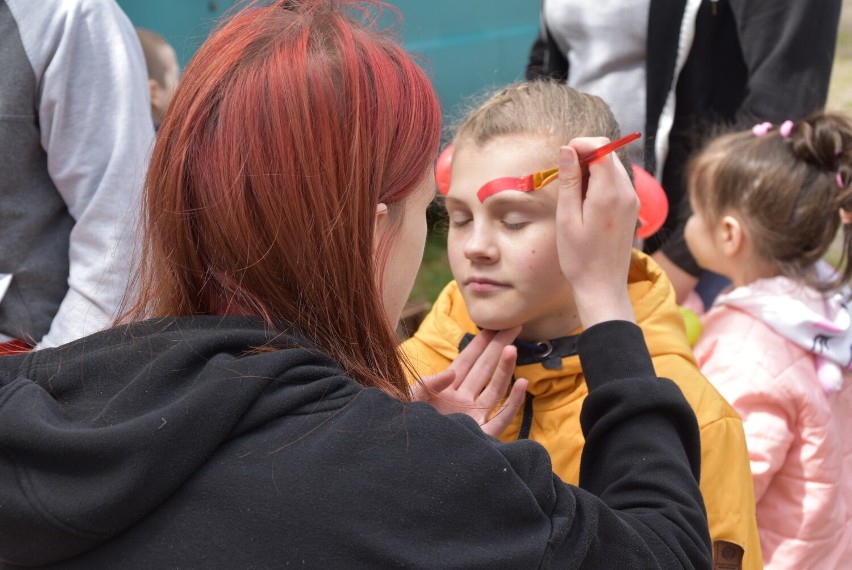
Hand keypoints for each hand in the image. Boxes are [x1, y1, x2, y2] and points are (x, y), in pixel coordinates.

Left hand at [411, 328, 528, 436]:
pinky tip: (522, 383)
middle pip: (486, 368)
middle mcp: (464, 399)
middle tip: (515, 327)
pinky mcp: (482, 435)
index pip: (468, 359)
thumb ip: (428, 383)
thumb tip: (451, 374)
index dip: (482, 342)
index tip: (496, 325)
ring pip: (495, 388)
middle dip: (499, 347)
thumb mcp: (410, 400)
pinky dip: (513, 401)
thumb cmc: (408, 427)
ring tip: (513, 349)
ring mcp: (474, 416)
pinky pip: (502, 417)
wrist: (411, 461)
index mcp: (446, 388)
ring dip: (505, 369)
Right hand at [555, 140, 638, 326]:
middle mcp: (627, 193)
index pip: (602, 148)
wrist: (602, 286)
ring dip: (592, 170)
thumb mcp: (567, 218)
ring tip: (574, 194)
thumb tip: (568, 150)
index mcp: (609, 194)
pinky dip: (600, 183)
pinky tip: (586, 203)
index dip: (581, 145)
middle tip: (564, 178)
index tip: (563, 157)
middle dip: (585, 156)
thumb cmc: (580, 258)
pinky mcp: (632, 208)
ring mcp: (632, 200)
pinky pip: (616, 182)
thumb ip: (570, 181)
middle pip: (608, 154)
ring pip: (612, 167)